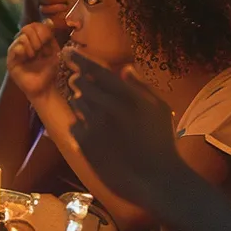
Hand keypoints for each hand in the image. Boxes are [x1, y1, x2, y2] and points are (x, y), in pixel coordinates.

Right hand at [7, 20, 62, 102]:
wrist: (46, 88)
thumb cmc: (50, 71)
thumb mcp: (54, 51)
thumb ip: (50, 36)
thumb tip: (48, 21)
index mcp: (34, 40)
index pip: (34, 25)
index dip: (42, 29)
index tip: (48, 40)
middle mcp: (24, 44)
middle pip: (27, 28)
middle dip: (37, 37)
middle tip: (40, 49)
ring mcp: (16, 52)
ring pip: (21, 36)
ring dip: (31, 45)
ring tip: (34, 55)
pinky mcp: (11, 61)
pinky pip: (15, 47)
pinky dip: (23, 50)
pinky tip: (28, 56)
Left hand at [65, 51, 181, 188]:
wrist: (156, 179)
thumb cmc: (161, 143)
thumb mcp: (160, 109)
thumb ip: (142, 86)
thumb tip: (125, 69)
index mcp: (128, 96)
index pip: (96, 70)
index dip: (79, 59)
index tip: (68, 51)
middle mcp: (108, 108)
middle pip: (80, 83)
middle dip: (78, 80)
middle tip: (79, 82)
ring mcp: (95, 126)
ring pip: (76, 103)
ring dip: (81, 102)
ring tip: (97, 113)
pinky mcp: (86, 144)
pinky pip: (75, 124)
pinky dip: (81, 124)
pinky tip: (95, 132)